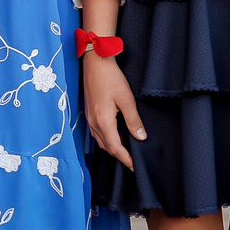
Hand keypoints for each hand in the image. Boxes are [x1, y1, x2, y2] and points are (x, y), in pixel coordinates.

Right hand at [83, 51, 144, 170]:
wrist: (95, 63)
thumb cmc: (111, 78)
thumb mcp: (126, 99)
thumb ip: (133, 120)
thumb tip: (140, 137)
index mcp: (103, 121)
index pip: (115, 147)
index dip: (125, 159)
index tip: (134, 166)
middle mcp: (93, 123)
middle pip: (106, 147)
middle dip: (119, 156)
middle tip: (132, 163)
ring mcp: (89, 118)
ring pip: (100, 141)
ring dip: (112, 148)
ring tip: (125, 152)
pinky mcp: (89, 113)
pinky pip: (96, 133)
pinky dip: (106, 139)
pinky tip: (114, 137)